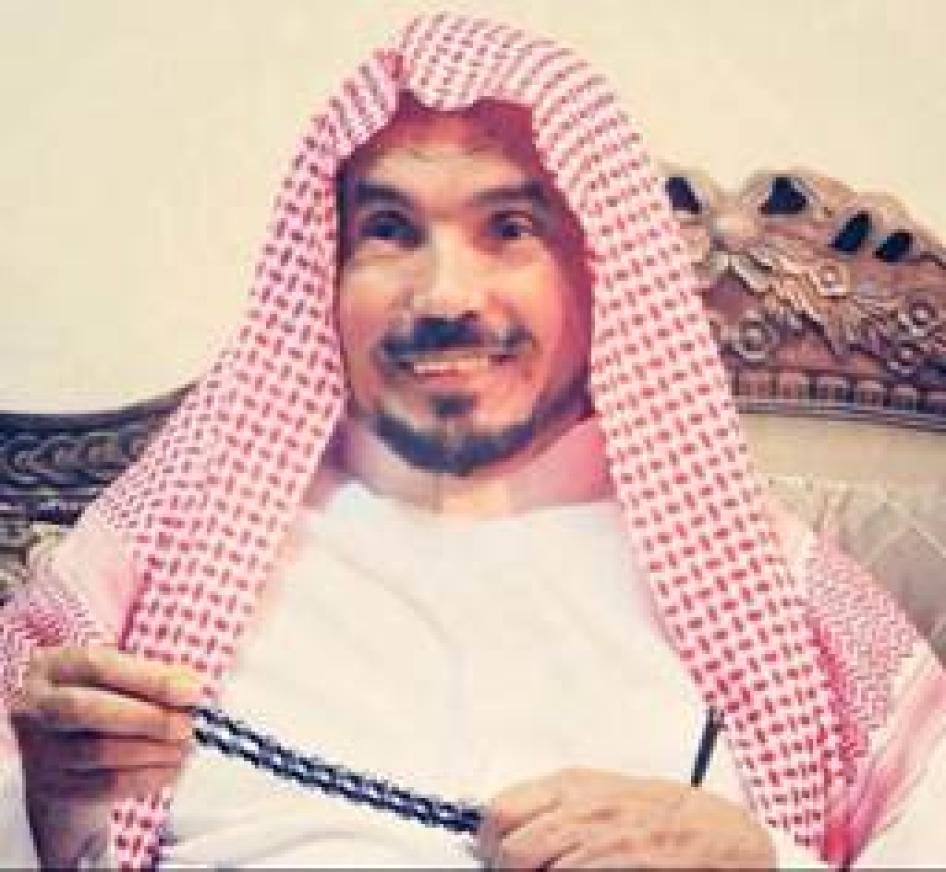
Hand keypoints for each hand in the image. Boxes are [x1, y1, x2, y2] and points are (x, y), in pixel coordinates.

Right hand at [9, 645, 201, 864]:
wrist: (68, 754)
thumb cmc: (106, 701)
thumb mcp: (124, 679)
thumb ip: (157, 678)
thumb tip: (194, 689)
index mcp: (53, 667)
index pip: (98, 666)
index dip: (149, 679)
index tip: (191, 692)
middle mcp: (35, 707)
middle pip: (87, 710)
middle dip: (147, 718)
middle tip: (187, 725)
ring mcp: (38, 750)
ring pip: (97, 752)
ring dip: (153, 751)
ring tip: (185, 747)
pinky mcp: (53, 788)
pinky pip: (104, 786)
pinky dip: (146, 778)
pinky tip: (172, 769)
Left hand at [478, 768, 775, 868]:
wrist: (721, 835)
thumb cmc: (660, 812)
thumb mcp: (601, 792)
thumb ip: (554, 803)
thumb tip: (500, 824)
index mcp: (572, 786)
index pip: (500, 812)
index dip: (489, 841)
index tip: (494, 853)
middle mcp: (582, 813)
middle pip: (511, 851)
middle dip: (511, 868)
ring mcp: (601, 847)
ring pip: (538, 871)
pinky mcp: (621, 868)